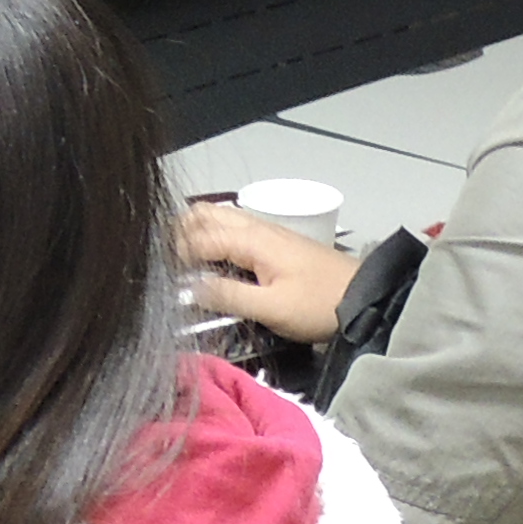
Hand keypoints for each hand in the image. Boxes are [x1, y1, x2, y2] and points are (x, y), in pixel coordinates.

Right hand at [177, 201, 354, 345]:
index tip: (160, 276)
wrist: (362, 297)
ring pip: (220, 217)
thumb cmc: (317, 304)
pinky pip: (234, 226)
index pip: (199, 239)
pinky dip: (213, 233)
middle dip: (180, 232)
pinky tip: (210, 255)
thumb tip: (189, 288)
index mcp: (251, 241)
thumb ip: (228, 296)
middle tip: (164, 261)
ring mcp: (267, 231)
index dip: (175, 255)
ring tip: (180, 257)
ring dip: (196, 230)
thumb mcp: (271, 308)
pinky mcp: (275, 241)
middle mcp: (255, 227)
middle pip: (205, 215)